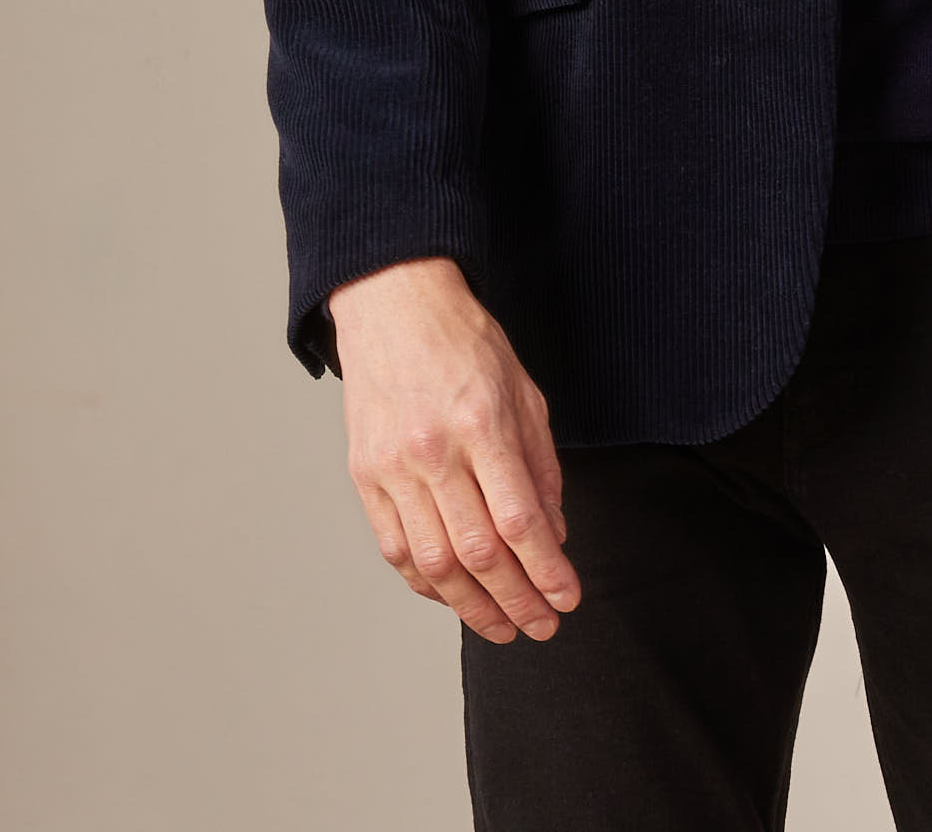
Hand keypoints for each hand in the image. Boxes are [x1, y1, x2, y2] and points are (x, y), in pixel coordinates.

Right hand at [329, 256, 582, 644]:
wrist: (392, 305)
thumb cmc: (464, 342)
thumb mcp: (523, 390)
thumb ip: (540, 464)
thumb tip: (554, 532)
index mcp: (480, 422)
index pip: (519, 519)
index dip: (546, 570)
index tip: (567, 598)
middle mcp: (433, 450)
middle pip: (478, 552)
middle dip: (516, 601)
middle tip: (541, 626)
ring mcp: (392, 467)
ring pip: (433, 562)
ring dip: (472, 606)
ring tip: (503, 626)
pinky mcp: (364, 476)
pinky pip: (396, 549)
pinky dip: (426, 583)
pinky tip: (454, 596)